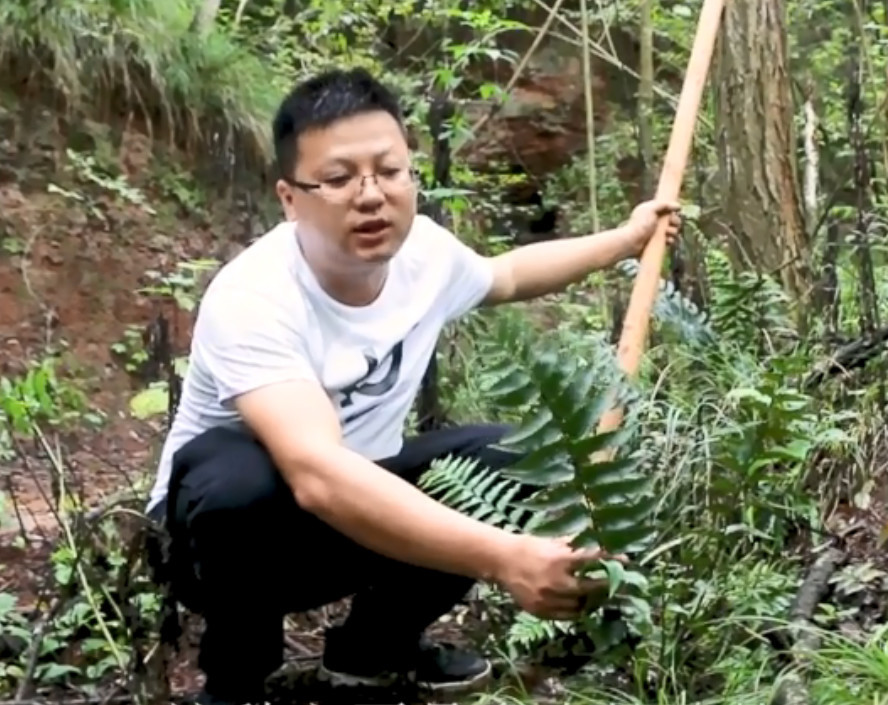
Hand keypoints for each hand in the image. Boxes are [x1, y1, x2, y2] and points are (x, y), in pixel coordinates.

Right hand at [494, 535, 627, 619]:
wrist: (501, 561)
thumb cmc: (530, 547)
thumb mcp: (552, 542)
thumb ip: (575, 545)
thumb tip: (600, 542)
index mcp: (559, 560)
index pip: (592, 560)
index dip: (611, 560)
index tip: (627, 561)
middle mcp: (555, 581)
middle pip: (590, 588)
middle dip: (606, 585)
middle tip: (616, 582)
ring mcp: (547, 599)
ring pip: (580, 605)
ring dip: (591, 599)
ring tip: (597, 592)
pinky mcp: (540, 611)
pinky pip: (567, 616)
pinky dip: (576, 610)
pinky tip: (580, 602)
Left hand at [624, 199, 681, 256]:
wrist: (632, 242)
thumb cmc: (640, 224)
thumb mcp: (651, 209)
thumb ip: (664, 205)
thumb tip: (678, 206)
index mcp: (652, 211)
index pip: (667, 209)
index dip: (673, 210)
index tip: (676, 211)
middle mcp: (654, 221)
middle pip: (672, 219)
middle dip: (674, 221)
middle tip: (671, 223)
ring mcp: (656, 232)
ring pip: (672, 230)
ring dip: (672, 231)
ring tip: (666, 233)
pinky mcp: (657, 242)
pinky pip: (669, 240)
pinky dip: (670, 240)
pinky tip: (667, 240)